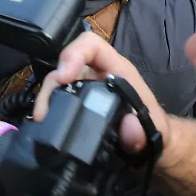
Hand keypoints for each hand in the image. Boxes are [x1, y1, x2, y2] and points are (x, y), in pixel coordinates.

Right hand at [33, 32, 171, 158]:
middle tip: (44, 111)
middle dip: (53, 83)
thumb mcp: (154, 133)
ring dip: (46, 98)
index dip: (74, 53)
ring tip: (41, 119)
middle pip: (66, 64)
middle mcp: (97, 76)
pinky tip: (43, 124)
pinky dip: (48, 109)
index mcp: (118, 71)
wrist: (151, 149)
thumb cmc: (154, 131)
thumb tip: (128, 126)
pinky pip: (57, 101)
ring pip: (57, 83)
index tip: (63, 77)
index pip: (91, 46)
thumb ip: (144, 131)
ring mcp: (84, 90)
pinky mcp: (76, 107)